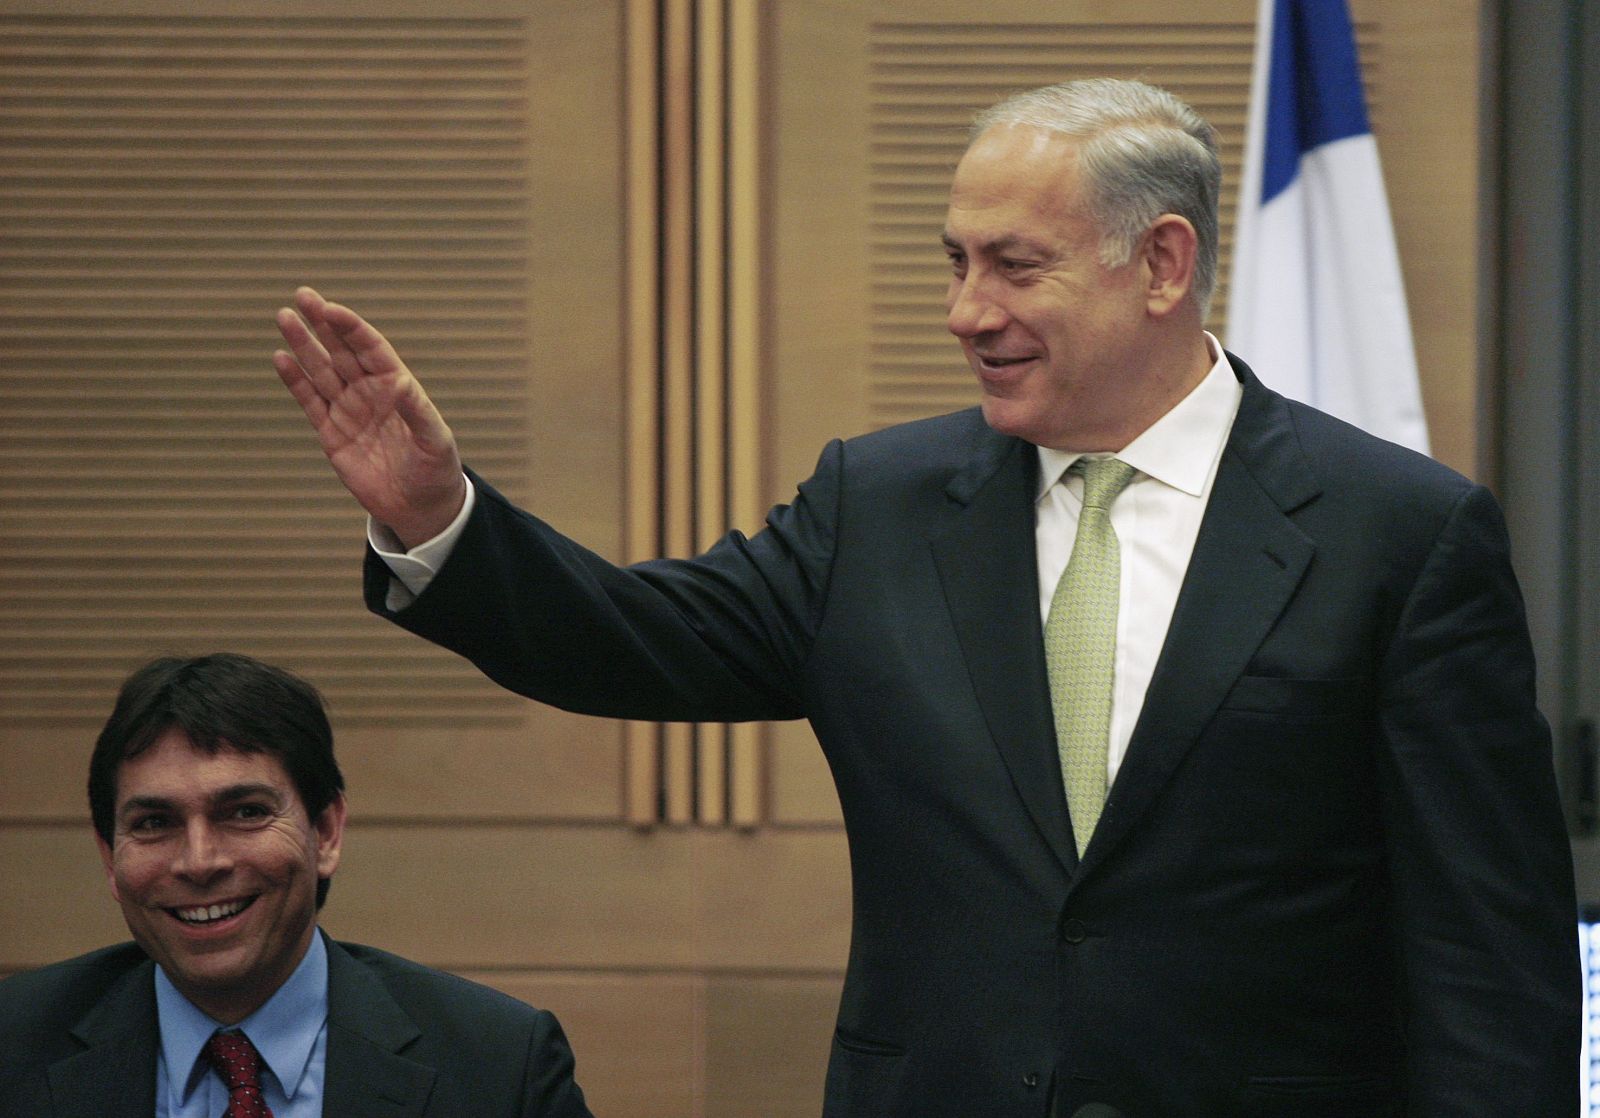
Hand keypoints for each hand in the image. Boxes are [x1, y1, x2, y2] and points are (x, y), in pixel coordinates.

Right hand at [273, 287, 466, 548]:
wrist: (419, 506)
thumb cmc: (435, 469)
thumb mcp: (435, 441)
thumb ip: (418, 412)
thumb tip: (401, 384)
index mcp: (396, 387)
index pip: (371, 348)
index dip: (351, 328)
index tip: (330, 309)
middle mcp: (369, 392)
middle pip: (342, 351)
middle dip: (323, 323)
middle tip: (303, 296)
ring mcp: (348, 410)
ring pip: (321, 370)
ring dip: (303, 345)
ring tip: (285, 317)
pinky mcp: (331, 433)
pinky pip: (310, 401)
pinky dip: (295, 381)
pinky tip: (281, 358)